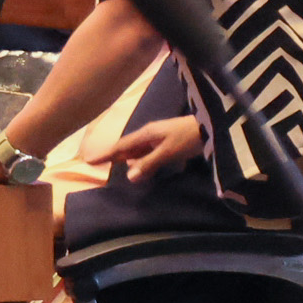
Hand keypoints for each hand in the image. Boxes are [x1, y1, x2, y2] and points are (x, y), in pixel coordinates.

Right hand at [85, 113, 206, 180]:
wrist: (213, 126)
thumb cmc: (189, 137)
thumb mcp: (168, 152)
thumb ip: (149, 163)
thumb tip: (129, 177)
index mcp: (146, 134)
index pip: (121, 146)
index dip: (105, 154)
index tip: (88, 160)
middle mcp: (150, 135)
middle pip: (128, 148)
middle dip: (115, 157)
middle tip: (98, 165)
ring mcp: (161, 138)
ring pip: (140, 152)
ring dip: (132, 161)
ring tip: (120, 170)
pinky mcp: (171, 143)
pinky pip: (152, 153)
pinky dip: (146, 161)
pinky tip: (145, 169)